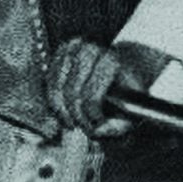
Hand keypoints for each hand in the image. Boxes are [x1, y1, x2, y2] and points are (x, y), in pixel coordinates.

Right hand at [47, 38, 172, 135]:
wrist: (125, 66)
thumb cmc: (128, 89)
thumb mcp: (134, 109)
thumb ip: (120, 126)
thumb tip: (97, 132)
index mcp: (111, 61)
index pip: (92, 95)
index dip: (91, 115)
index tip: (95, 125)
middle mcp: (90, 50)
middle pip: (72, 92)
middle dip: (75, 114)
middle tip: (81, 127)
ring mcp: (72, 49)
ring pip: (56, 87)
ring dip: (62, 109)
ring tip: (72, 122)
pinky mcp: (59, 52)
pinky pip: (49, 82)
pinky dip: (54, 99)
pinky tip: (64, 110)